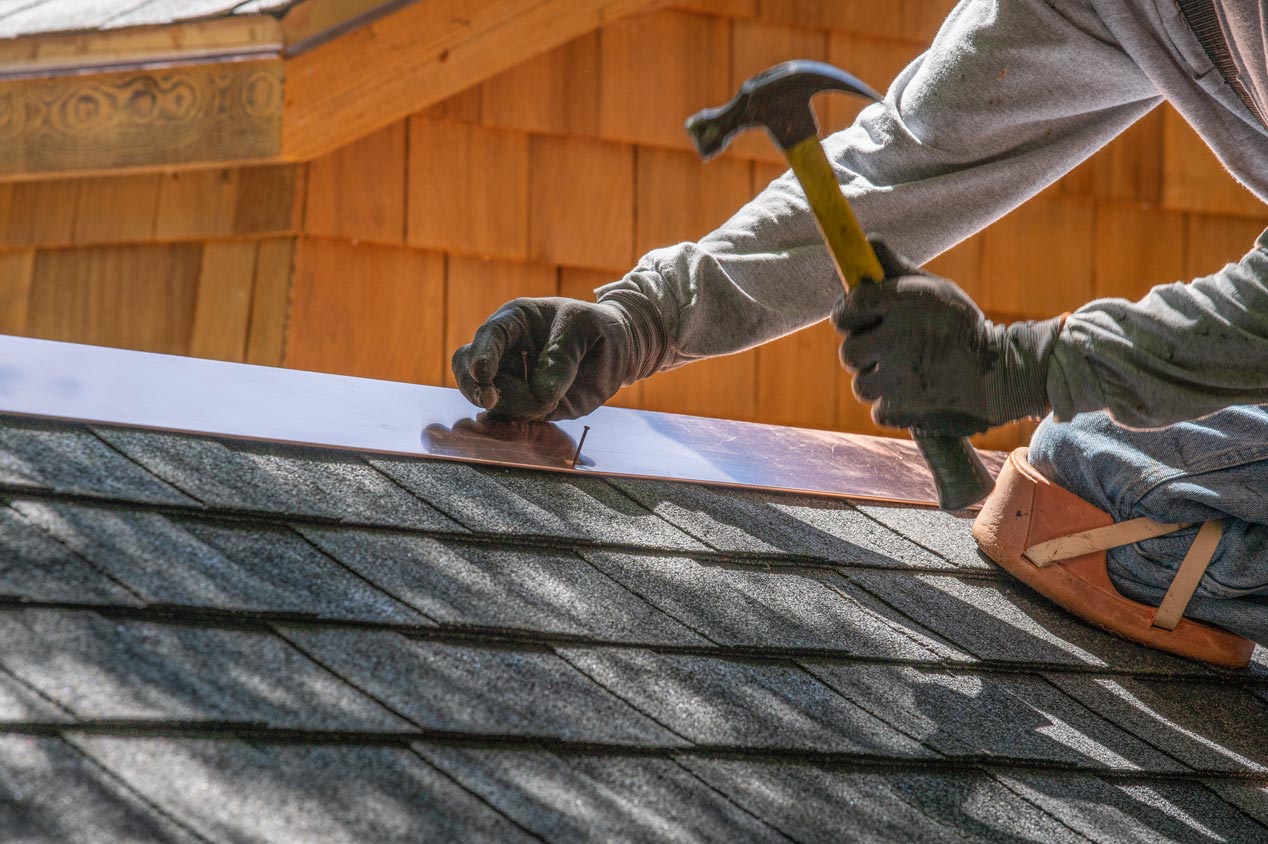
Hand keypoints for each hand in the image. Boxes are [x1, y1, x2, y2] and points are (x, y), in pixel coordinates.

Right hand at [451, 294, 664, 420]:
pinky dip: (513, 423)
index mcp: (515, 321)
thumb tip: (541, 392)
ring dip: (511, 407)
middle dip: (474, 386)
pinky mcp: (523, 405)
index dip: (481, 354)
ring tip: (549, 403)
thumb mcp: (586, 328)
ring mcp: (512, 379)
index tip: (483, 374)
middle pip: (468, 367)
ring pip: (487, 398)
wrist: (617, 351)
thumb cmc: (598, 328)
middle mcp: (506, 351)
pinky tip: (534, 417)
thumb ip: (563, 355)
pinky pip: (506, 418)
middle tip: (491, 400)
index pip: (489, 335)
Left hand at [833, 238, 1062, 436]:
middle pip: (849, 351)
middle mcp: (897, 337)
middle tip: (888, 350)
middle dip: (863, 352)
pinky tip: (916, 393)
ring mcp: (898, 376)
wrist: (1003, 374)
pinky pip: (878, 409)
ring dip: (879, 381)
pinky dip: (893, 406)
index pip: (850, 306)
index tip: (856, 318)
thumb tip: (867, 241)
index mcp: (904, 302)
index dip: (848, 314)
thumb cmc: (962, 327)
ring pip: (861, 383)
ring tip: (909, 373)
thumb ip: (896, 270)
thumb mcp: (935, 291)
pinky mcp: (902, 408)